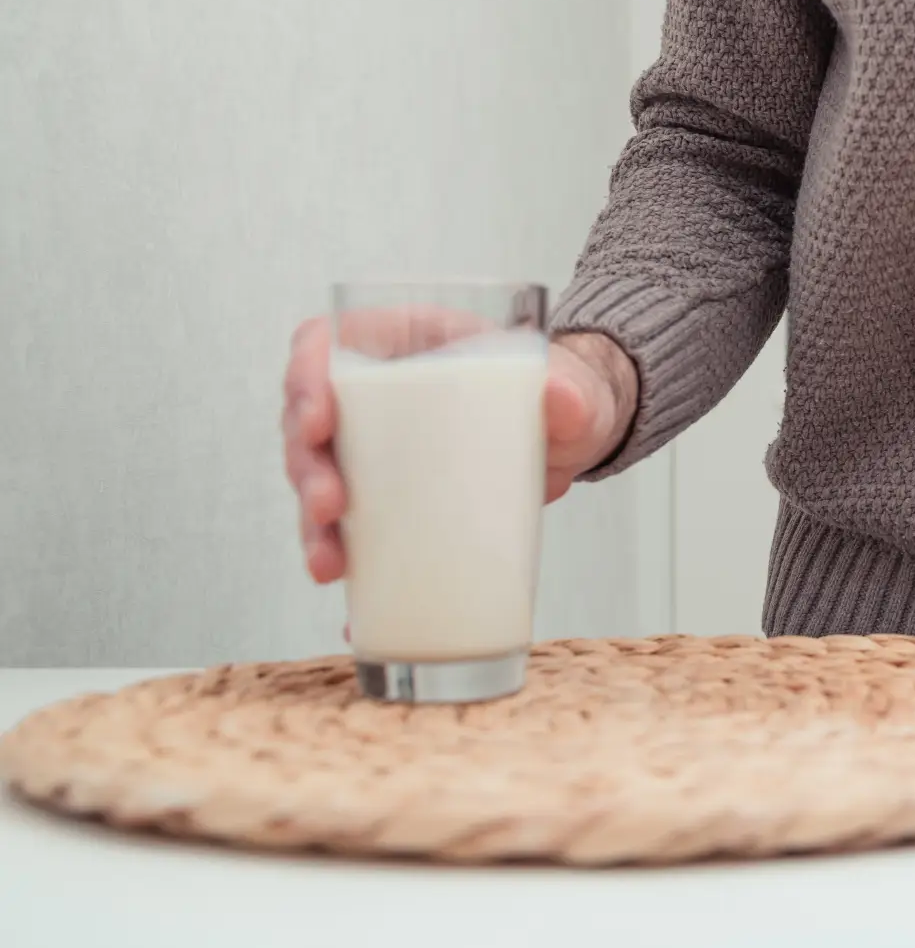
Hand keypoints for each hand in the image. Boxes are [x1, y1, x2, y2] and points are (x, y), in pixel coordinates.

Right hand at [282, 320, 636, 582]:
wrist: (576, 441)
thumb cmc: (562, 395)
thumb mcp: (571, 388)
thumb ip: (570, 392)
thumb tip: (563, 398)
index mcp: (404, 342)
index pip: (325, 344)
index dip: (304, 377)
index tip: (318, 420)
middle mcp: (375, 395)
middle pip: (308, 422)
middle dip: (306, 467)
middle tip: (330, 505)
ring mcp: (376, 449)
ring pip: (317, 480)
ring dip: (313, 524)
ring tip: (331, 563)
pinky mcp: (389, 499)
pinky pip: (349, 529)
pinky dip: (345, 562)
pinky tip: (350, 604)